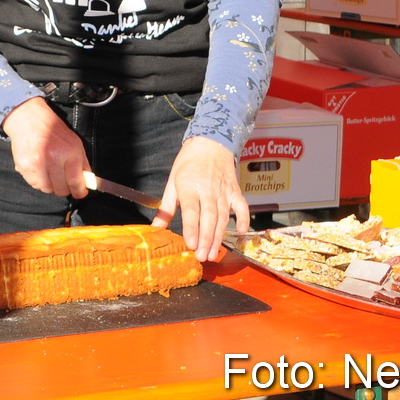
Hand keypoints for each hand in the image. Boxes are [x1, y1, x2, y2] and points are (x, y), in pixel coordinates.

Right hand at [2, 97, 88, 198]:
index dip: (79, 191)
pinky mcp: (24, 166)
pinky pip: (34, 184)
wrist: (29, 119)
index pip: (76, 182)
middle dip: (64, 188)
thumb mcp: (75, 143)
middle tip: (62, 180)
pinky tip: (39, 170)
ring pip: (47, 189)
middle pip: (61, 190)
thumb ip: (83, 165)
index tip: (79, 192)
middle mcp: (53, 158)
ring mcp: (37, 163)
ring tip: (49, 173)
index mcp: (69, 152)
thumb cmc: (54, 131)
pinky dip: (38, 181)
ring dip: (50, 185)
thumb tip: (88, 184)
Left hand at [153, 136, 247, 261]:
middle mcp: (207, 189)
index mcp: (189, 186)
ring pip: (223, 217)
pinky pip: (242, 207)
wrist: (210, 143)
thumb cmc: (188, 163)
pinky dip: (244, 219)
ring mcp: (223, 191)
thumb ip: (165, 207)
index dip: (191, 228)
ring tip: (214, 253)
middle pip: (209, 217)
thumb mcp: (172, 182)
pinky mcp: (235, 191)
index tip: (191, 245)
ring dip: (219, 236)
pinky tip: (241, 232)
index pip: (191, 210)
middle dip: (206, 239)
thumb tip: (155, 228)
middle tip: (202, 257)